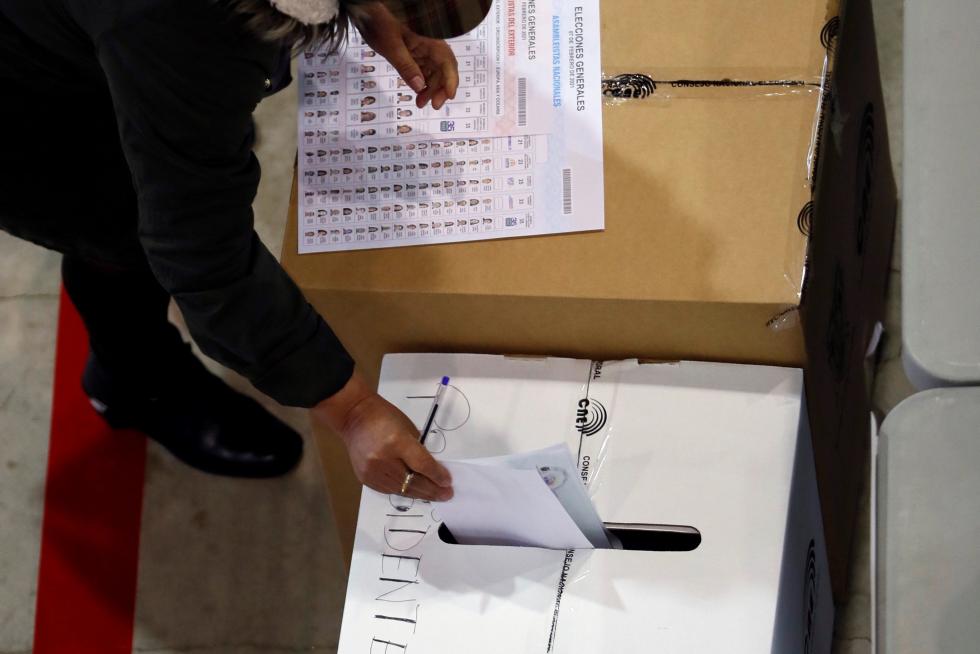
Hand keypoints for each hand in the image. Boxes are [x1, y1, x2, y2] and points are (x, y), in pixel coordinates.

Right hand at [312, 371, 453, 500]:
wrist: (354, 417)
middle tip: (447, 495)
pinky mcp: (365, 479)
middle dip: (432, 490)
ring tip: (435, 496)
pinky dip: (404, 491)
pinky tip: (415, 492)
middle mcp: (383, 460)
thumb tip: (432, 471)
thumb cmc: (385, 417)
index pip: (422, 465)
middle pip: (412, 482)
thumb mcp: (407, 428)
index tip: (448, 483)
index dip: (437, 476)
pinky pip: (389, 490)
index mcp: (396, 442)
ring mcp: (371, 472)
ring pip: (401, 490)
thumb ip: (418, 450)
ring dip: (420, 494)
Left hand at [351, 2, 458, 109]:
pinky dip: (422, 82)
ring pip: (433, 71)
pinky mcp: (413, 52)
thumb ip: (406, 67)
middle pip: (443, 69)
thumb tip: (420, 87)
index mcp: (429, 40)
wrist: (366, 10)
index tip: (449, 97)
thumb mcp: (391, 46)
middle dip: (439, 88)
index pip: (447, 61)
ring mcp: (422, 48)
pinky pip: (423, 69)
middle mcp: (429, 44)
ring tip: (421, 103)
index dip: (450, 80)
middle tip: (433, 105)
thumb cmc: (379, 21)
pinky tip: (418, 93)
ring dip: (430, 88)